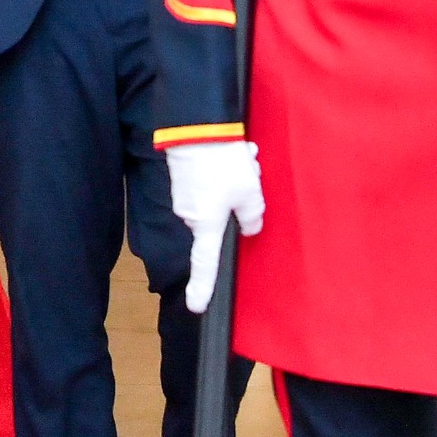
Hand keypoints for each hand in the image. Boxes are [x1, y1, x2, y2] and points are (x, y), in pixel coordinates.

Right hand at [166, 139, 264, 312]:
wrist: (196, 129)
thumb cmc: (223, 167)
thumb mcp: (249, 193)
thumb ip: (252, 216)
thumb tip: (249, 226)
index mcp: (206, 225)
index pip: (205, 264)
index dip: (202, 287)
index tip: (196, 307)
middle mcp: (191, 215)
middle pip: (220, 218)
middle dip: (239, 200)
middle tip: (252, 176)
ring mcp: (184, 195)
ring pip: (217, 197)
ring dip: (235, 180)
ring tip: (245, 157)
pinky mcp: (183, 177)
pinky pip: (208, 181)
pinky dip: (223, 169)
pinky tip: (235, 150)